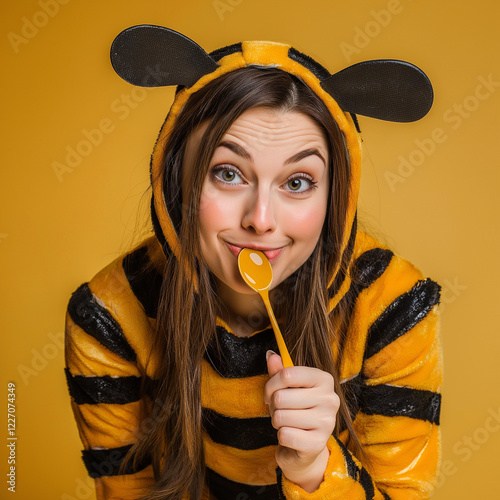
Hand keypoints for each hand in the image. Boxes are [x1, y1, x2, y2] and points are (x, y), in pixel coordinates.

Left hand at [264, 351, 339, 492]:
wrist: (306, 446)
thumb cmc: (295, 410)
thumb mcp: (287, 388)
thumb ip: (279, 371)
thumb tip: (270, 355)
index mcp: (324, 379)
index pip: (286, 375)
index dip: (271, 385)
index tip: (270, 393)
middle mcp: (330, 399)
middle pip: (280, 397)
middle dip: (273, 406)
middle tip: (281, 411)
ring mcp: (327, 422)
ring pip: (280, 417)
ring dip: (277, 422)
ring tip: (287, 423)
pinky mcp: (318, 443)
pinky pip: (284, 435)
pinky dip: (282, 437)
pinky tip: (292, 436)